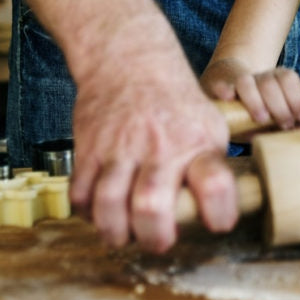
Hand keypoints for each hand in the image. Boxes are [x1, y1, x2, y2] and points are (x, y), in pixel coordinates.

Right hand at [67, 10, 233, 252]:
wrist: (131, 57)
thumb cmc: (175, 100)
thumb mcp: (209, 123)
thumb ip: (211, 165)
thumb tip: (218, 208)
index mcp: (197, 142)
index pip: (215, 182)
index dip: (218, 212)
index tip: (217, 224)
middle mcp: (160, 147)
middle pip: (151, 205)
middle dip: (154, 237)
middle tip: (159, 241)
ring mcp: (121, 147)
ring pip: (109, 204)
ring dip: (114, 231)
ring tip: (123, 234)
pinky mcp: (90, 147)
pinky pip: (80, 192)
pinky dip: (86, 212)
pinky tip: (99, 210)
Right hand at [204, 61, 299, 131]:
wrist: (225, 86)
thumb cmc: (253, 110)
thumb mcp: (271, 117)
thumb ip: (282, 124)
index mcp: (274, 80)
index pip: (288, 78)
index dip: (297, 97)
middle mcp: (256, 77)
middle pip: (270, 83)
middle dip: (280, 105)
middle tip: (285, 123)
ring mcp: (236, 81)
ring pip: (247, 82)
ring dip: (256, 100)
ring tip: (261, 118)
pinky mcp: (218, 85)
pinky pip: (222, 85)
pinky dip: (226, 90)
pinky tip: (229, 98)